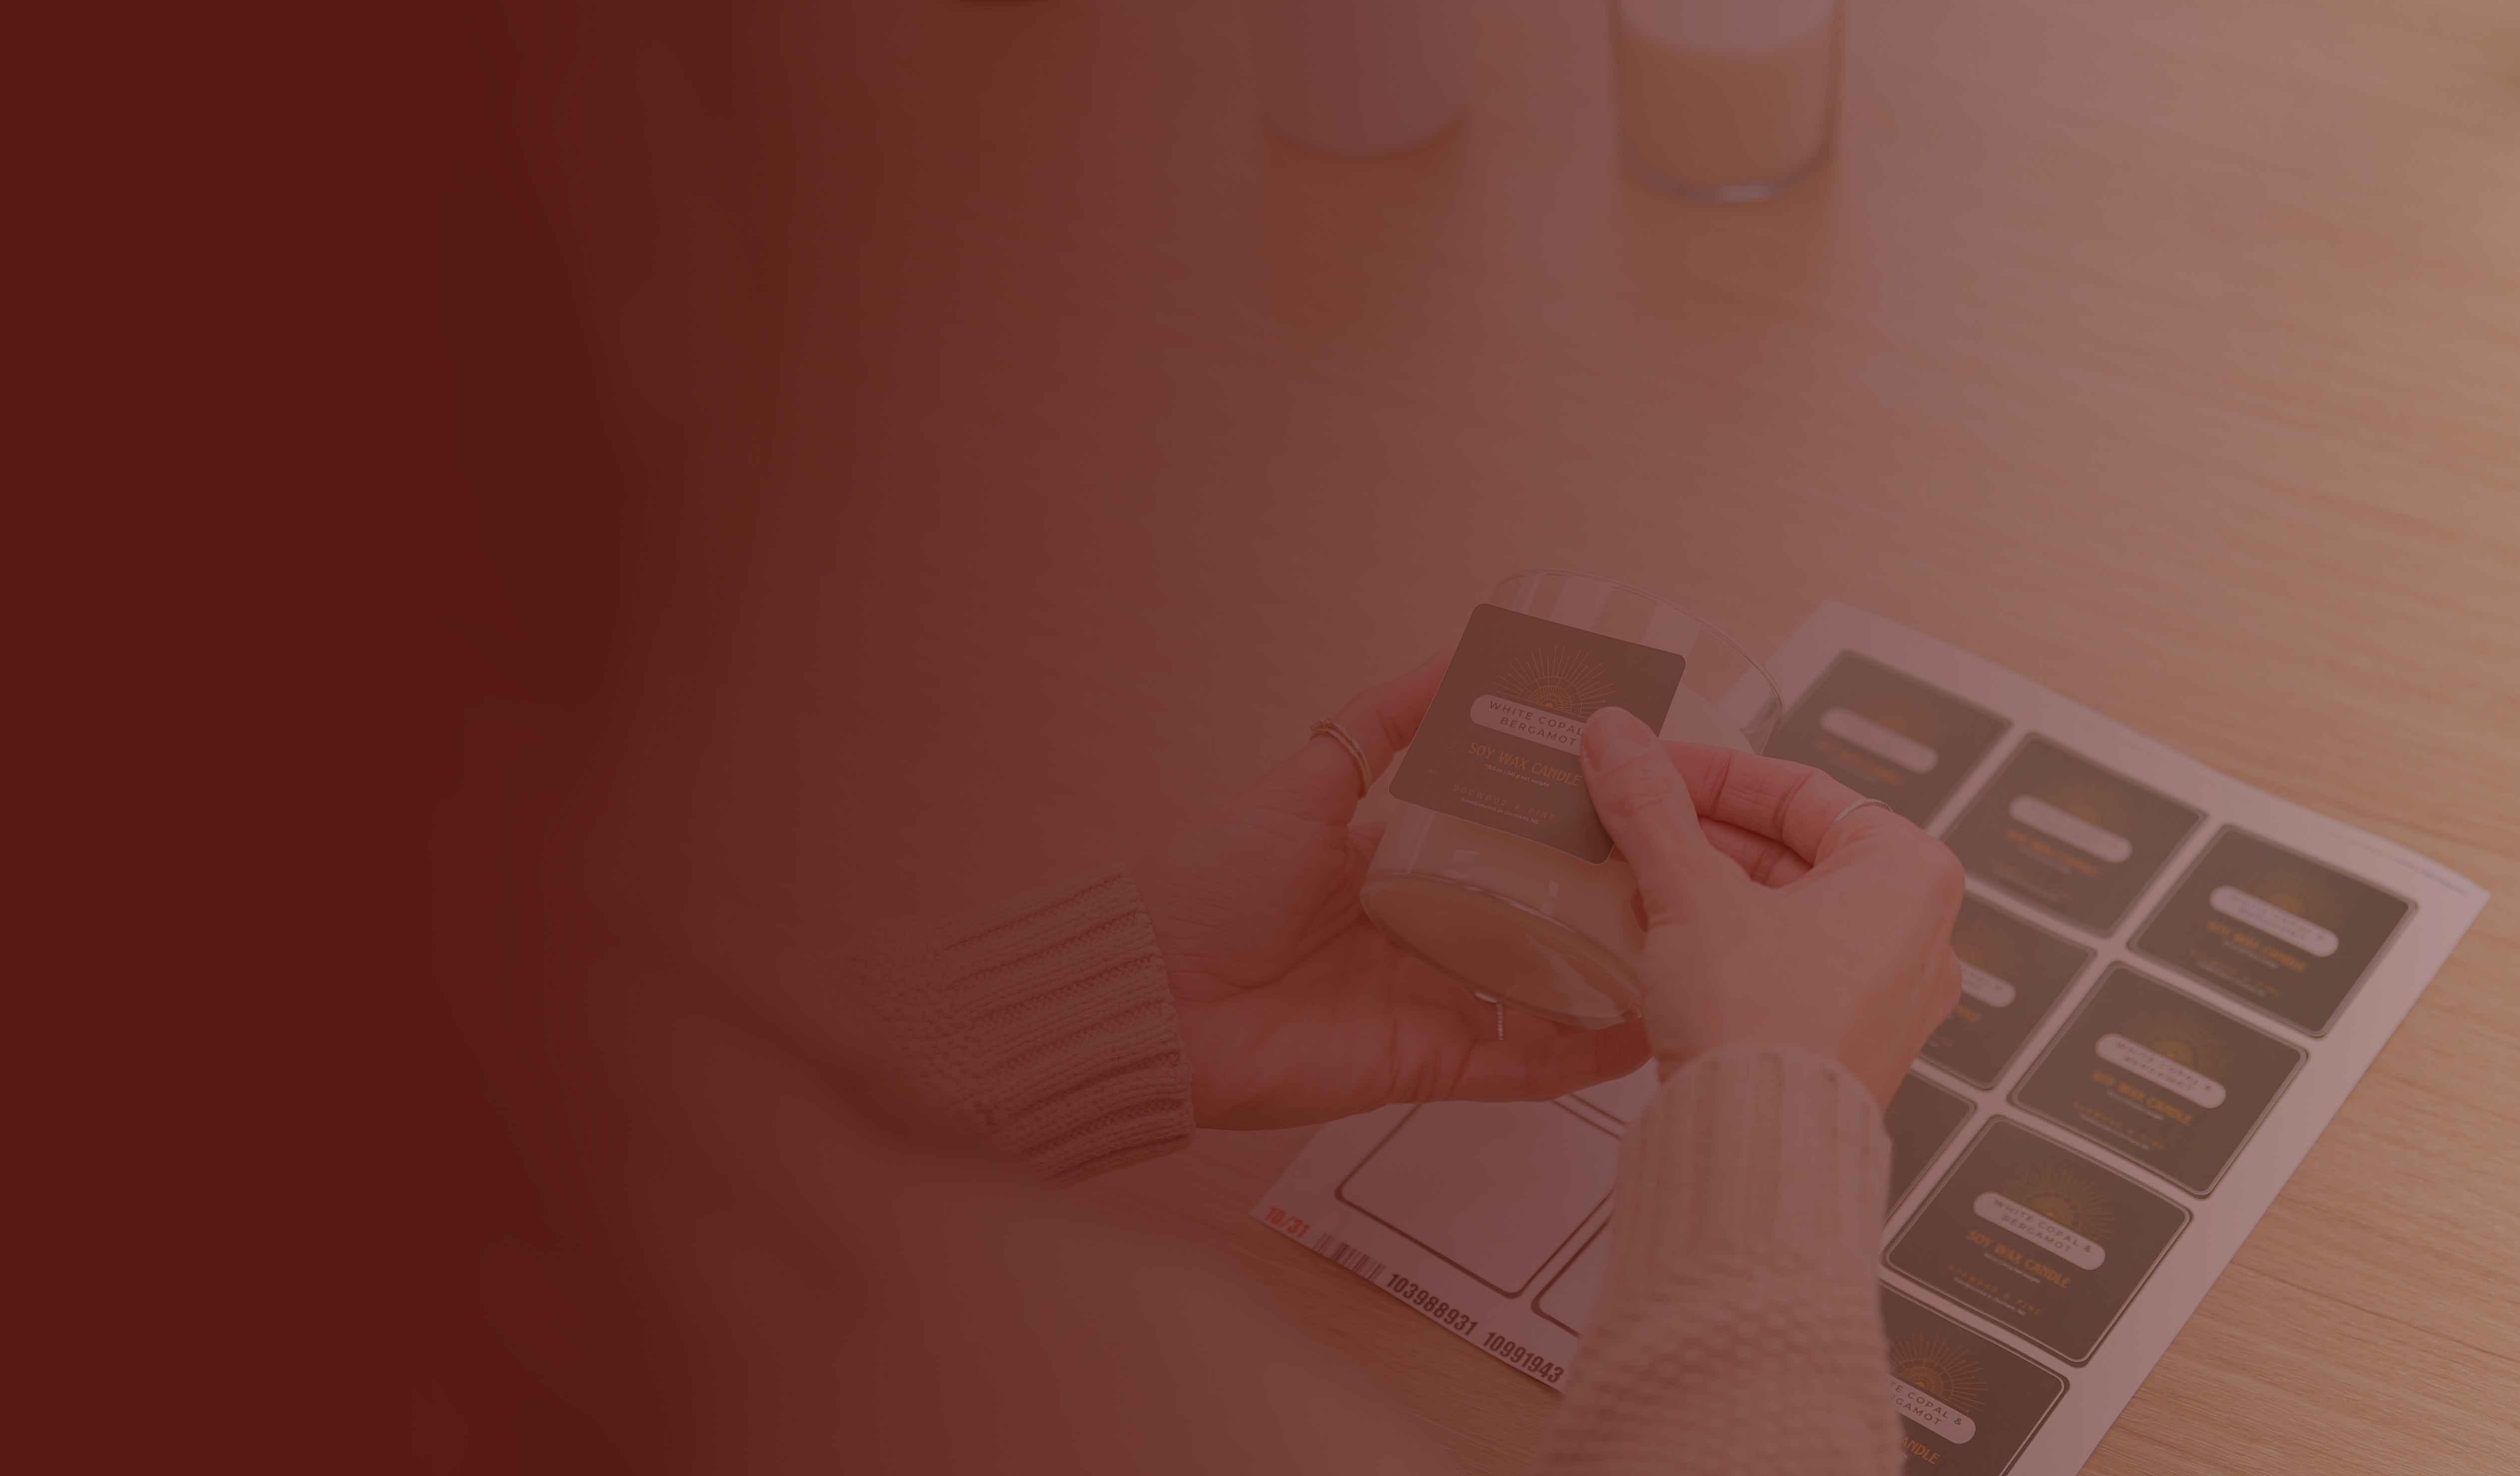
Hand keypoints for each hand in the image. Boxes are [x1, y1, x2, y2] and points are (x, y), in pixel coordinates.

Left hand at [1130, 655, 1651, 1130]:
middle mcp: (1422, 934)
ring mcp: (1429, 1002)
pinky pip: (1518, 1065)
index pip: (1499, 842)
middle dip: (1603, 905)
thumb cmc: (1212, 883)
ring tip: (1686, 957)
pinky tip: (1640, 1035)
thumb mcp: (1305, 782)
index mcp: (1396, 867)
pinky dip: (1578, 1058)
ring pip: (1542, 995)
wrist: (1154, 994)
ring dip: (1607, 983)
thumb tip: (1459, 652)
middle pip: (1533, 920)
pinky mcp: (1426, 1065)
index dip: (1561, 825)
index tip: (1633, 794)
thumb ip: (1380, 724)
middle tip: (1687, 875)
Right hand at [1578, 707, 1964, 1109]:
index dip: (1712, 773)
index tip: (1649, 769)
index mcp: (1907, 875)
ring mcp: (1883, 993)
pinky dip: (1724, 942)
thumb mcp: (1692, 893)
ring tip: (1635, 875)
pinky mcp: (1842, 1039)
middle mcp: (1913, 933)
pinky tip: (1661, 939)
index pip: (1800, 791)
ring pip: (1783, 909)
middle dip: (1701, 833)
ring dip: (1706, 887)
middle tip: (1631, 819)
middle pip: (1791, 849)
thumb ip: (1650, 808)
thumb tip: (1617, 740)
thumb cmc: (1764, 1027)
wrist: (1759, 1148)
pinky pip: (1782, 965)